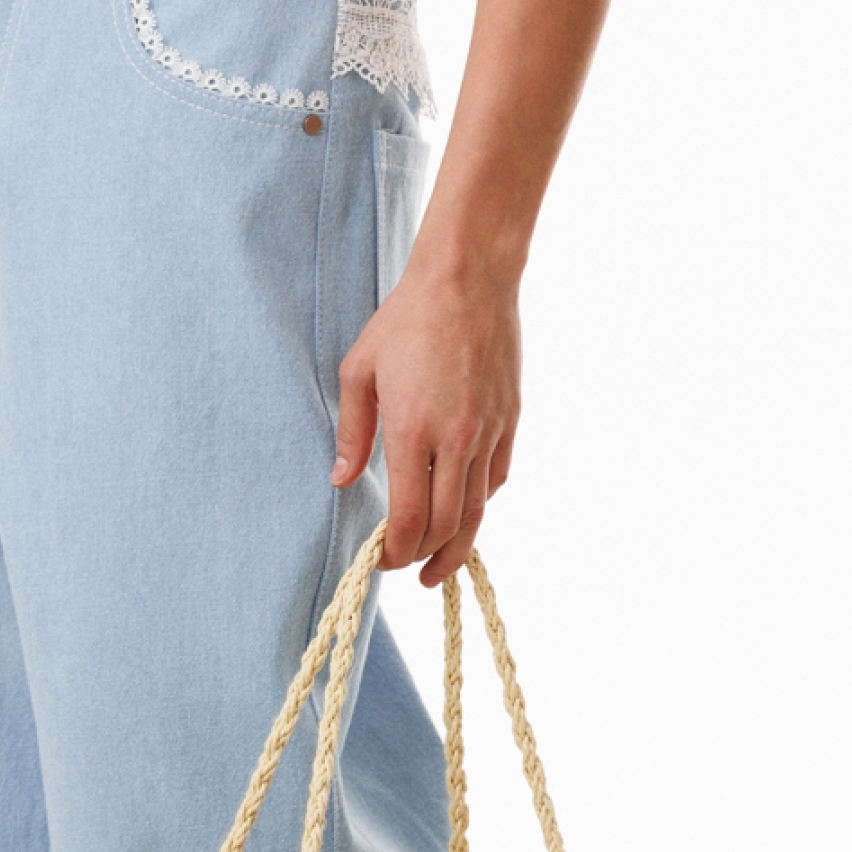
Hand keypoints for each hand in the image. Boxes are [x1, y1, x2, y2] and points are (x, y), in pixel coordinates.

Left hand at [331, 258, 520, 585]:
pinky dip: (478, 503)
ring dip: (458, 545)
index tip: (382, 559)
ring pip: (477, 510)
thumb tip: (342, 481)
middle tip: (410, 571)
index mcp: (412, 431)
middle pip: (447, 526)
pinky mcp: (509, 421)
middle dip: (426, 559)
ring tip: (441, 564)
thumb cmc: (407, 320)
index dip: (396, 552)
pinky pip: (496, 479)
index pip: (410, 519)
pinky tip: (464, 509)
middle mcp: (456, 440)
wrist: (468, 280)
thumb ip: (353, 433)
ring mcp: (488, 432)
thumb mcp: (360, 372)